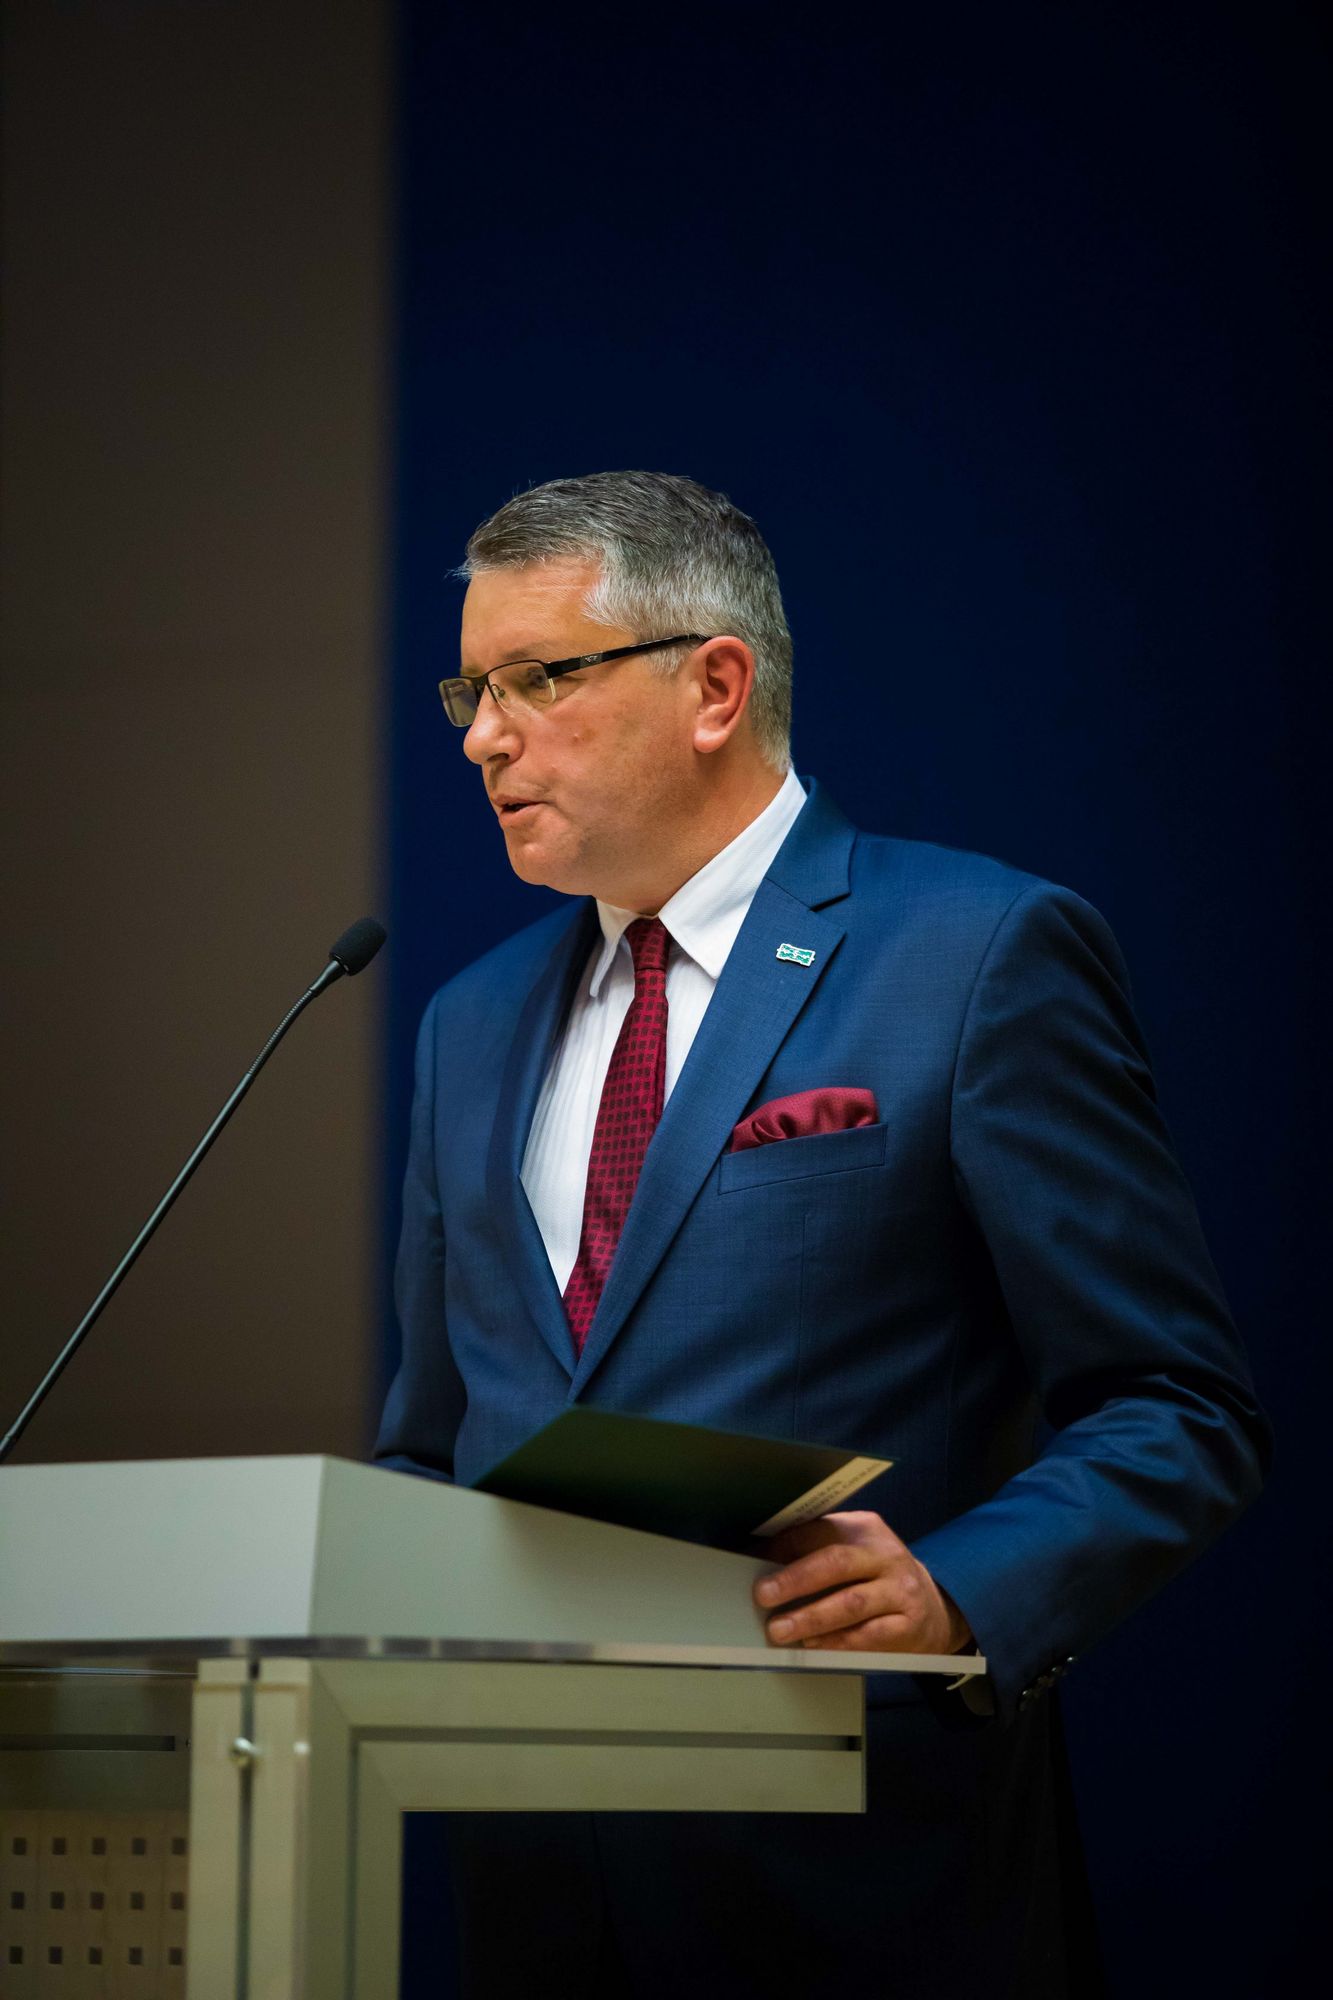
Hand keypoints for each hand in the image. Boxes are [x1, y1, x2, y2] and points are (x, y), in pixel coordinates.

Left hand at [753, 1511, 972, 1653]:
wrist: (933, 1608)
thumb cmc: (878, 1577)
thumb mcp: (854, 1551)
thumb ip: (815, 1549)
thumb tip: (760, 1556)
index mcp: (865, 1528)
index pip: (820, 1530)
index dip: (785, 1545)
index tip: (753, 1559)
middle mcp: (885, 1555)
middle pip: (837, 1562)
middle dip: (796, 1579)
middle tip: (764, 1595)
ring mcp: (900, 1591)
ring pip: (851, 1603)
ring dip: (811, 1618)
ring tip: (781, 1629)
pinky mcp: (907, 1625)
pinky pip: (867, 1636)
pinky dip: (836, 1642)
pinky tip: (814, 1645)